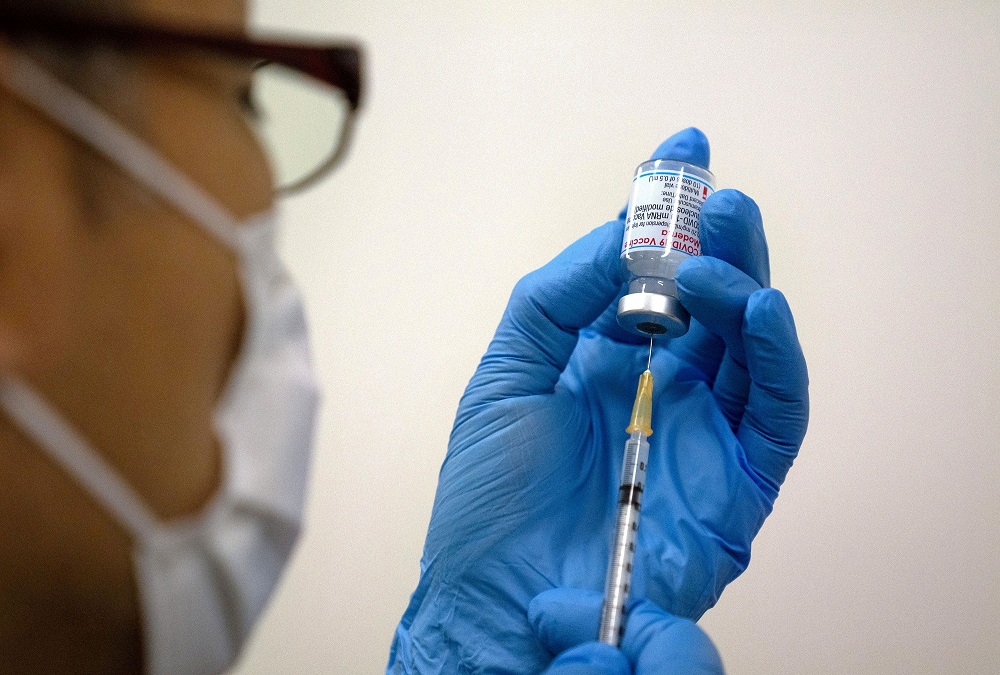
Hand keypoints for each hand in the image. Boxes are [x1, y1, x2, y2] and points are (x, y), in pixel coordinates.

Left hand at [387, 128, 807, 672]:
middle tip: (711, 194)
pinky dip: (778, 359)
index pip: (654, 272)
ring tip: (714, 247)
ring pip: (753, 345)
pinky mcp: (736, 485)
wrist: (495, 599)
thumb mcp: (506, 374)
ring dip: (744, 284)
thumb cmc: (489, 499)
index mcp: (609, 358)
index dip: (669, 212)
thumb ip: (558, 297)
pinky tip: (758, 310)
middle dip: (716, 239)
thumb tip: (622, 236)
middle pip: (713, 299)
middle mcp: (664, 387)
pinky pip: (777, 413)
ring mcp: (704, 433)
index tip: (682, 152)